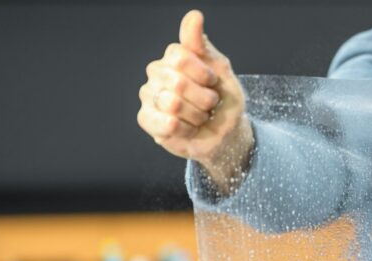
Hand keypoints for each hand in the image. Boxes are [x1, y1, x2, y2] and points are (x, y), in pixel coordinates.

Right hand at [137, 10, 253, 183]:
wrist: (225, 133)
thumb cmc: (223, 101)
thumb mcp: (220, 70)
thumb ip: (202, 45)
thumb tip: (194, 16)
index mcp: (173, 57)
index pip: (181, 56)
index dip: (204, 75)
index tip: (212, 83)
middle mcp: (156, 72)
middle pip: (178, 82)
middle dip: (204, 99)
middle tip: (208, 105)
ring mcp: (149, 95)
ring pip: (171, 104)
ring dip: (196, 116)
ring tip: (199, 117)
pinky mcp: (146, 119)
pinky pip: (165, 123)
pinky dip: (185, 130)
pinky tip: (188, 129)